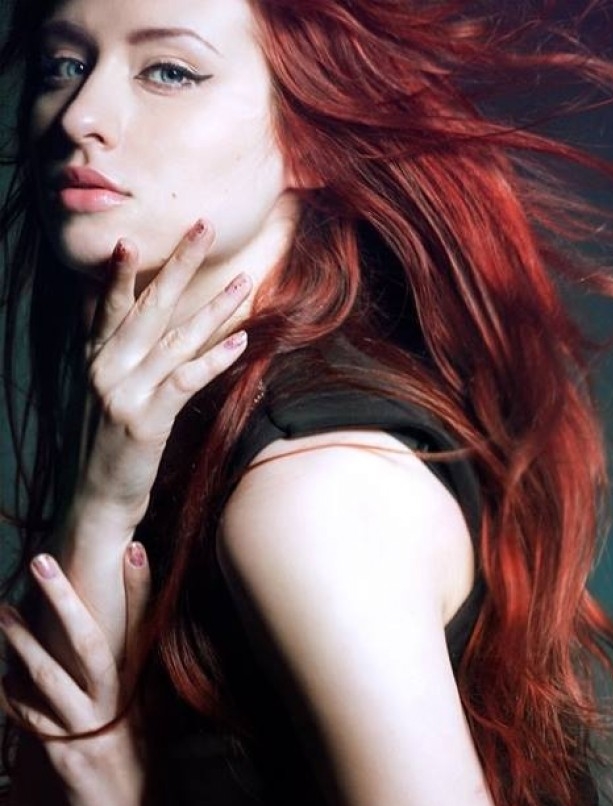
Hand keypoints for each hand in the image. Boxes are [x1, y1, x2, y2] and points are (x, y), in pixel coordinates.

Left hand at [1, 546, 154, 805]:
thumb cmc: (139, 785)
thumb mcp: (143, 733)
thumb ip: (130, 695)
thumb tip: (112, 658)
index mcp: (141, 698)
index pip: (142, 634)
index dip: (139, 592)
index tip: (134, 549)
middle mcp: (119, 710)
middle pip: (92, 643)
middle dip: (66, 600)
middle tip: (42, 562)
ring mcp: (93, 735)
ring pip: (53, 677)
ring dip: (23, 641)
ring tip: (1, 611)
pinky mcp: (68, 762)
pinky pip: (34, 722)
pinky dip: (15, 699)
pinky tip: (1, 684)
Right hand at [77, 219, 251, 524]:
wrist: (96, 498)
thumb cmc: (108, 446)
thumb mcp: (105, 395)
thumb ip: (116, 357)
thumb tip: (132, 325)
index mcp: (95, 359)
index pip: (109, 304)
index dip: (122, 271)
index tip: (137, 237)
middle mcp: (106, 369)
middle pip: (149, 307)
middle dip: (180, 264)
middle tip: (204, 226)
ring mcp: (124, 393)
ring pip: (176, 339)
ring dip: (214, 308)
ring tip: (243, 280)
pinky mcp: (145, 421)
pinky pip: (185, 381)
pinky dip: (214, 361)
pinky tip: (240, 342)